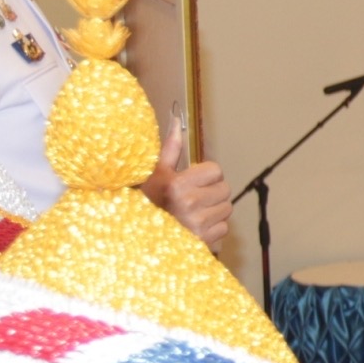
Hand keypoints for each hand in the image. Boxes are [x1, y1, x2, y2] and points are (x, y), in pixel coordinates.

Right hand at [145, 125, 230, 249]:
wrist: (136, 237)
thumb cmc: (147, 201)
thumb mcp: (156, 173)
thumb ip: (171, 148)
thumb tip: (177, 121)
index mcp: (178, 185)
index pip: (216, 170)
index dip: (206, 174)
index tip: (193, 180)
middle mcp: (189, 203)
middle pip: (224, 189)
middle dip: (212, 191)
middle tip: (194, 197)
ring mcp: (197, 224)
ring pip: (226, 208)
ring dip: (214, 209)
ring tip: (194, 212)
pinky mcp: (204, 241)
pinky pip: (224, 227)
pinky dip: (214, 227)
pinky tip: (197, 226)